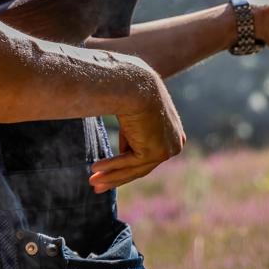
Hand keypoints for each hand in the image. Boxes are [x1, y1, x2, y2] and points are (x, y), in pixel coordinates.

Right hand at [89, 70, 185, 192]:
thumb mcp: (135, 117)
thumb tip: (124, 152)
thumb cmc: (133, 91)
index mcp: (173, 134)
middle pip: (141, 167)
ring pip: (134, 169)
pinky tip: (94, 169)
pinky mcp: (154, 152)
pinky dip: (110, 166)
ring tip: (93, 183)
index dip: (126, 166)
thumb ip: (134, 135)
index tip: (108, 174)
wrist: (136, 83)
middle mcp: (175, 143)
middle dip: (117, 177)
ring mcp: (167, 150)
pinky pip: (127, 163)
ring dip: (111, 177)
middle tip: (98, 186)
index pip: (148, 155)